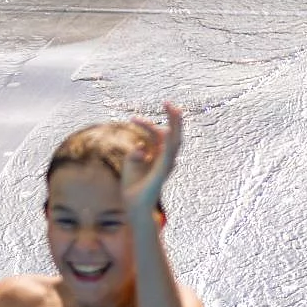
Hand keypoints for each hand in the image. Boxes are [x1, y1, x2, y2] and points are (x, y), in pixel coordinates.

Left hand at [122, 102, 183, 220]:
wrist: (134, 204)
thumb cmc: (133, 184)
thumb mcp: (131, 162)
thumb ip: (136, 151)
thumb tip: (140, 145)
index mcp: (159, 154)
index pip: (156, 134)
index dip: (146, 125)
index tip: (131, 118)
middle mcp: (166, 158)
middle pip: (172, 134)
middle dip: (172, 118)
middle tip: (169, 102)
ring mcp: (166, 164)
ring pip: (175, 141)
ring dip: (175, 125)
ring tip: (174, 110)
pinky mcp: (162, 171)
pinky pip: (168, 154)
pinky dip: (169, 142)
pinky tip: (169, 131)